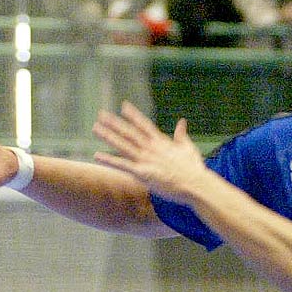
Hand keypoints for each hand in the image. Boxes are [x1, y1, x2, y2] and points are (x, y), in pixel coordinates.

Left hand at [92, 101, 210, 203]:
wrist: (196, 185)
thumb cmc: (194, 169)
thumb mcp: (188, 148)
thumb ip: (182, 134)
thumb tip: (182, 121)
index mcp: (161, 142)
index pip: (144, 125)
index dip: (133, 115)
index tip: (123, 105)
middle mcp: (151, 148)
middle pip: (129, 133)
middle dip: (115, 123)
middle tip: (101, 114)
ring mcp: (146, 160)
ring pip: (123, 145)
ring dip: (108, 136)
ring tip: (95, 128)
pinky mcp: (142, 173)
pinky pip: (122, 165)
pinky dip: (109, 160)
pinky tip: (97, 155)